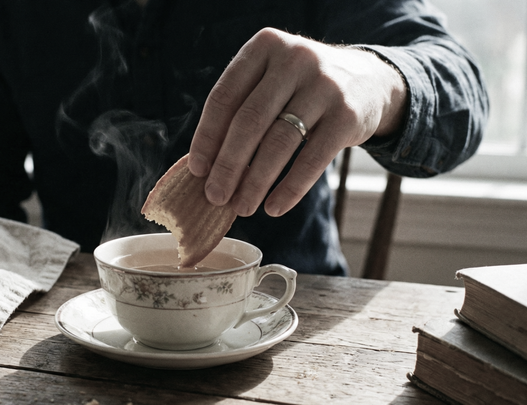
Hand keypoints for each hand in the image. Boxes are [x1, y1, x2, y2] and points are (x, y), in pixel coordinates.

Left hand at [188, 28, 406, 216]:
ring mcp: (324, 85)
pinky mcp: (347, 115)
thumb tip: (204, 167)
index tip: (197, 170)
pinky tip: (274, 207)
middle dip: (228, 165)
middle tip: (215, 196)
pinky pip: (312, 159)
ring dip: (256, 182)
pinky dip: (290, 189)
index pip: (224, 97)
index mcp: (264, 46)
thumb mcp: (271, 82)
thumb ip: (240, 109)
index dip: (207, 137)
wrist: (368, 80)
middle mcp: (294, 59)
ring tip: (242, 207)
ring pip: (278, 142)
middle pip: (249, 121)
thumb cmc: (300, 89)